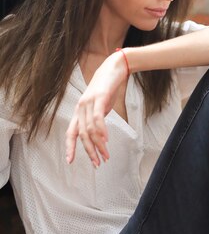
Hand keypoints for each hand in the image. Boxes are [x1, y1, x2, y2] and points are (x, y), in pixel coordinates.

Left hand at [65, 52, 127, 166]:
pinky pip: (97, 118)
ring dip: (99, 145)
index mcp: (79, 112)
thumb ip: (97, 119)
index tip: (70, 161)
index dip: (70, 147)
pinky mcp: (99, 98)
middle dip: (89, 151)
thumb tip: (99, 135)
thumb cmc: (107, 89)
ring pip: (90, 129)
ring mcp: (88, 102)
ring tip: (106, 155)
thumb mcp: (100, 107)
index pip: (71, 132)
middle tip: (97, 163)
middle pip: (82, 135)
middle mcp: (80, 108)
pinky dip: (102, 131)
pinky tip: (106, 140)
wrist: (113, 69)